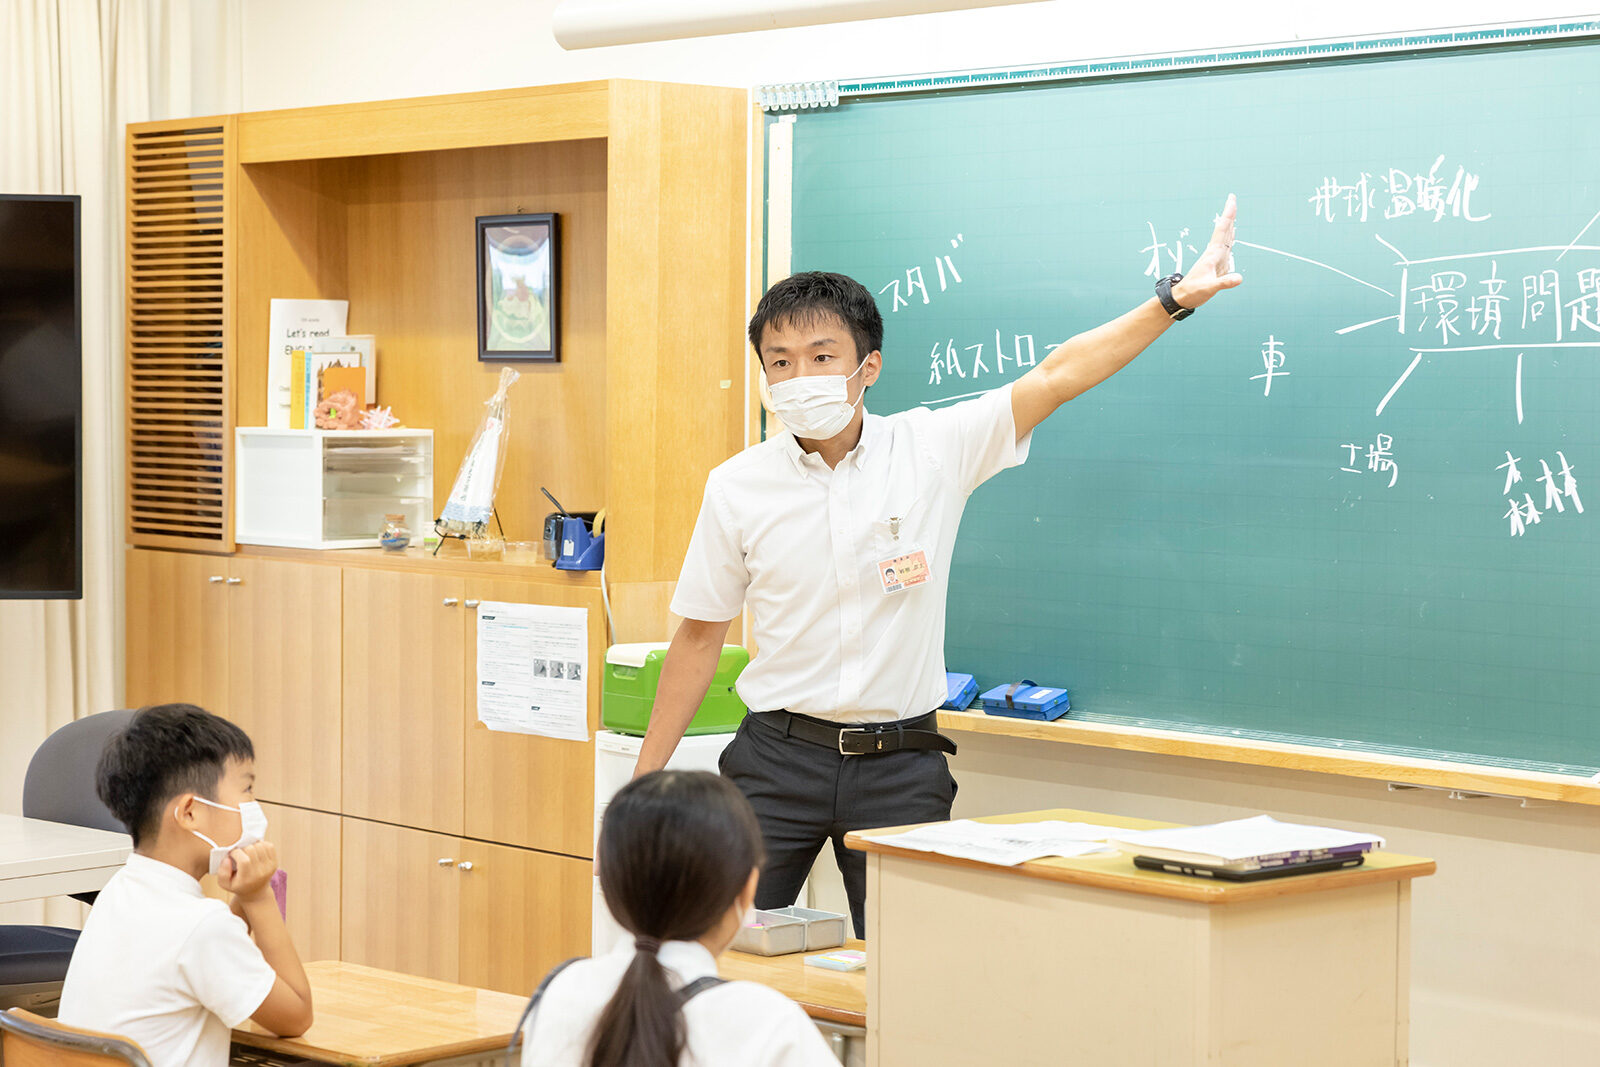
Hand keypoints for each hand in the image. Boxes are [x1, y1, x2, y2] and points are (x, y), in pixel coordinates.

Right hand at [217, 840, 278, 901]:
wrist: (256, 892)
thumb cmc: (238, 885)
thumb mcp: (225, 884)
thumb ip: (222, 872)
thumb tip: (227, 858)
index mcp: (247, 878)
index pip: (243, 860)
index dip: (235, 853)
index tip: (232, 855)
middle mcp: (260, 872)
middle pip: (252, 849)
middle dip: (243, 848)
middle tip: (240, 854)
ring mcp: (269, 867)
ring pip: (260, 845)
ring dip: (252, 846)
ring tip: (247, 853)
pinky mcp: (275, 862)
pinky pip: (269, 846)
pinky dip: (261, 845)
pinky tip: (255, 851)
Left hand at [1173, 194, 1242, 308]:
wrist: (1182, 298)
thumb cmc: (1193, 292)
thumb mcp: (1209, 288)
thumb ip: (1224, 283)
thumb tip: (1239, 278)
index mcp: (1213, 254)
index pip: (1222, 230)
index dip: (1228, 215)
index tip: (1232, 201)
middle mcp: (1214, 253)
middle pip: (1224, 229)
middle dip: (1229, 214)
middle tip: (1232, 199)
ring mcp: (1216, 258)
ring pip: (1225, 237)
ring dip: (1230, 224)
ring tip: (1233, 212)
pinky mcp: (1217, 265)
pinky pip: (1226, 247)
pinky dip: (1230, 238)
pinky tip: (1232, 235)